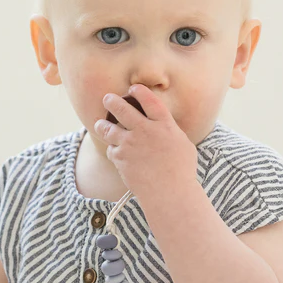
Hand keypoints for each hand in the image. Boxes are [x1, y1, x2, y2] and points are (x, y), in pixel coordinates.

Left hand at [93, 83, 197, 201]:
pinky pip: (111, 150)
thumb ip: (170, 132)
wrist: (169, 193)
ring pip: (109, 128)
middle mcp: (145, 130)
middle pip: (122, 108)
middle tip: (107, 98)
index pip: (149, 100)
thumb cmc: (182, 171)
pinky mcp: (120, 158)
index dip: (139, 91)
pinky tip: (116, 153)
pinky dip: (113, 151)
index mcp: (164, 125)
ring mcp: (130, 143)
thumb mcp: (183, 144)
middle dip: (112, 101)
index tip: (132, 88)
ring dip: (102, 125)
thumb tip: (164, 126)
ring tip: (100, 124)